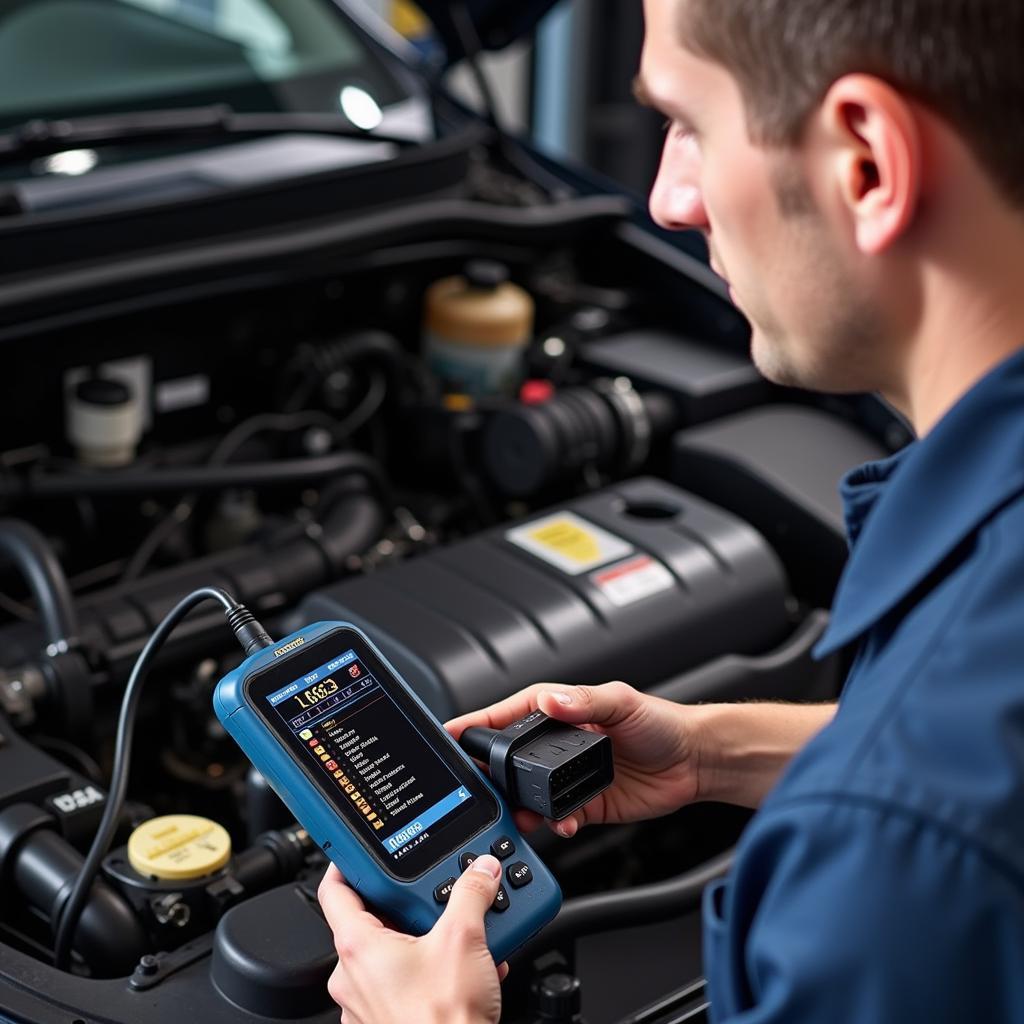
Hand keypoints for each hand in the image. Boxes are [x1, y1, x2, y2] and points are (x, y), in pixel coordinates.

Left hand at [318, 856, 506, 1023]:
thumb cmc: (444, 1020)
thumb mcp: (464, 938)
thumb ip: (471, 893)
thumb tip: (481, 870)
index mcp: (358, 946)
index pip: (335, 890)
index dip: (346, 863)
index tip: (358, 850)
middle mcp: (353, 976)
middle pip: (372, 920)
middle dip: (407, 905)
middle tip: (433, 893)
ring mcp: (367, 1004)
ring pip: (392, 953)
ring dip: (425, 939)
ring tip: (460, 934)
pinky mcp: (387, 1022)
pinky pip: (404, 983)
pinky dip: (431, 970)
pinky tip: (465, 968)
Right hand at [446, 681, 700, 837]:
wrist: (694, 762)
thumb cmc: (661, 722)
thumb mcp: (620, 702)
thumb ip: (584, 701)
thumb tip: (551, 700)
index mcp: (557, 710)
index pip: (505, 716)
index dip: (476, 726)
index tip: (449, 735)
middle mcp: (556, 744)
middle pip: (507, 759)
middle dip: (489, 774)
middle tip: (477, 787)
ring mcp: (565, 776)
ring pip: (524, 794)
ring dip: (517, 806)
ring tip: (517, 814)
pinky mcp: (581, 805)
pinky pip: (553, 818)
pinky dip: (549, 824)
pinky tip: (558, 823)